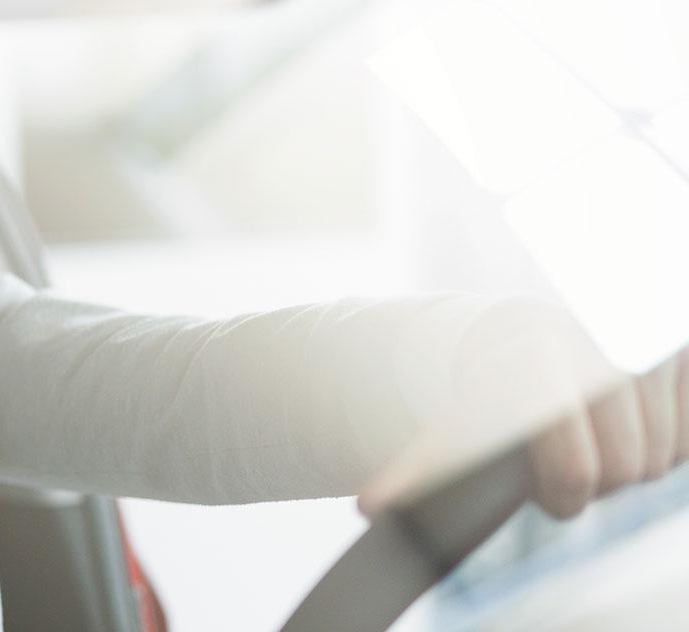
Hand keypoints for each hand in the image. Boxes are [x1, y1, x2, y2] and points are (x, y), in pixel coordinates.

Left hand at [360, 304, 687, 518]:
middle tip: (563, 465)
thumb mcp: (454, 419)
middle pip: (625, 472)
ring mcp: (650, 343)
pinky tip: (626, 422)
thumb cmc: (491, 389)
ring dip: (627, 462)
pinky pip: (688, 440)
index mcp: (535, 355)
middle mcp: (601, 340)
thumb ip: (421, 465)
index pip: (576, 468)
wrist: (529, 332)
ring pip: (662, 460)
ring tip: (588, 436)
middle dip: (592, 482)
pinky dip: (664, 441)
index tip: (553, 494)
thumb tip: (371, 508)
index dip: (563, 491)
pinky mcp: (680, 350)